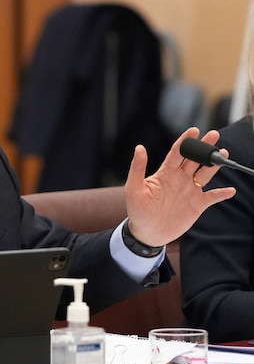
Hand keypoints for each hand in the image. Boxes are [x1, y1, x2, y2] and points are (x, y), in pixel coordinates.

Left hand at [124, 127, 235, 246]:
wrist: (147, 232)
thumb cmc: (137, 210)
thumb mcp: (134, 188)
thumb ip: (137, 168)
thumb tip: (139, 147)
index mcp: (165, 173)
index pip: (177, 153)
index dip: (185, 141)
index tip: (194, 130)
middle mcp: (180, 178)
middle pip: (195, 159)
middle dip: (204, 147)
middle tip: (214, 134)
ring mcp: (190, 190)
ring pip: (206, 173)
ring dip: (214, 164)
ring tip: (223, 153)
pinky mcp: (197, 204)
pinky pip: (213, 197)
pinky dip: (222, 193)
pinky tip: (230, 190)